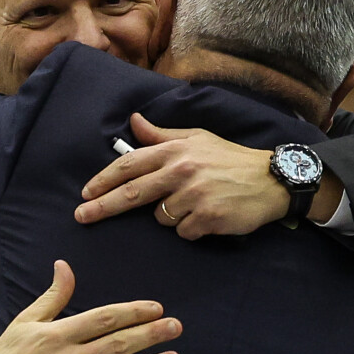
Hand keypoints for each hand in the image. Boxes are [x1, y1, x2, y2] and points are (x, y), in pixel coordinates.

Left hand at [74, 112, 288, 238]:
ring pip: (161, 218)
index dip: (104, 179)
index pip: (130, 164)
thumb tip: (134, 121)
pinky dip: (192, 229)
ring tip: (196, 204)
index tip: (85, 193)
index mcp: (175, 150)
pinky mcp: (208, 217)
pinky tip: (208, 217)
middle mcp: (182, 171)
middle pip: (132, 193)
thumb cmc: (231, 160)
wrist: (272, 180)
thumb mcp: (197, 139)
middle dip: (102, 206)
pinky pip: (183, 233)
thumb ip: (162, 136)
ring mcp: (195, 195)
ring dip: (172, 217)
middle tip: (81, 217)